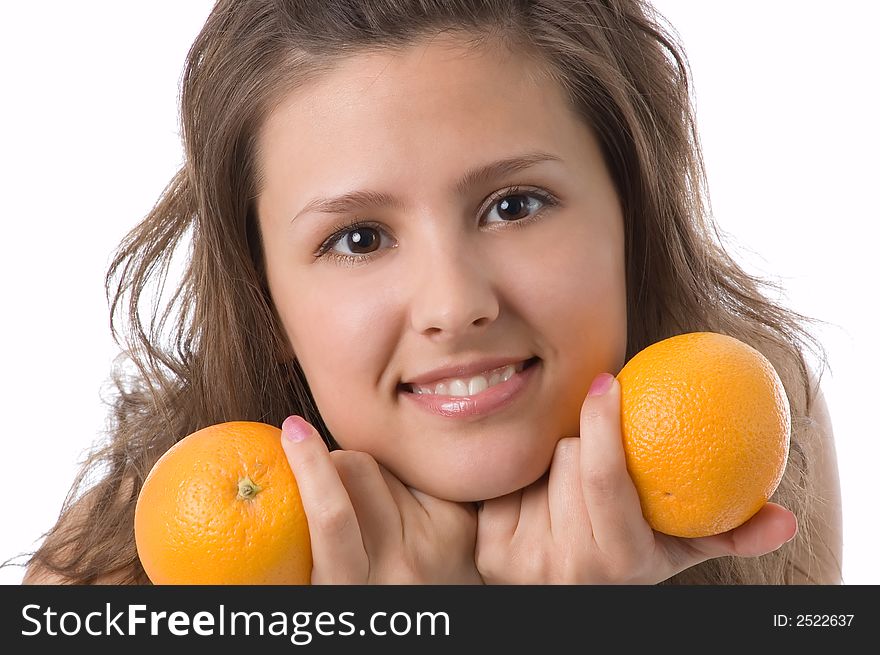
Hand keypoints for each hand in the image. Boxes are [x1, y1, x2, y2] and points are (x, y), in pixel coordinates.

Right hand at [280, 415, 482, 583]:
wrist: (442, 627)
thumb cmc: (369, 599)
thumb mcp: (328, 591)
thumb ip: (308, 541)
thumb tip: (280, 466)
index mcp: (353, 588)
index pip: (332, 514)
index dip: (309, 463)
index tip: (291, 429)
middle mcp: (401, 564)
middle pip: (358, 468)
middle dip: (336, 458)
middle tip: (327, 475)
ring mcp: (438, 538)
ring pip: (386, 463)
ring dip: (369, 470)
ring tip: (370, 506)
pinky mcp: (460, 519)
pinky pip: (414, 471)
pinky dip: (398, 476)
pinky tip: (399, 504)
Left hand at [475, 374, 797, 583]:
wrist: (559, 596)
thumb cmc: (626, 558)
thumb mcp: (674, 551)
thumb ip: (726, 534)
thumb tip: (784, 521)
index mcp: (618, 561)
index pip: (604, 477)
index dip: (603, 424)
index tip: (608, 381)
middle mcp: (566, 566)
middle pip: (569, 458)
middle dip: (584, 445)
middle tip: (593, 451)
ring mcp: (521, 559)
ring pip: (537, 463)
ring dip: (553, 460)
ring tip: (566, 481)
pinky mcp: (490, 547)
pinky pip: (507, 478)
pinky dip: (524, 475)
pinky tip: (536, 489)